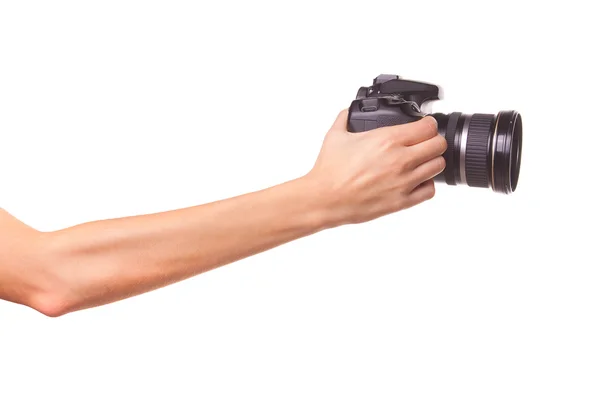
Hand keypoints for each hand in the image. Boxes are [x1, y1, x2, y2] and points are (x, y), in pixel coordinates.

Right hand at [306, 109, 446, 225]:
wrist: (325, 198)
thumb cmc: (330, 171)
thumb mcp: (335, 135)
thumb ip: (345, 118)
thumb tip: (347, 112)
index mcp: (387, 140)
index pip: (428, 126)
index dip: (428, 124)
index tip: (423, 126)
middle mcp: (400, 159)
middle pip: (438, 145)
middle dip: (433, 141)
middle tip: (424, 143)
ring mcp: (404, 181)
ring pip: (437, 166)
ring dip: (431, 161)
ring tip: (420, 162)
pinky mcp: (402, 201)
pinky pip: (429, 190)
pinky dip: (426, 184)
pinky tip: (415, 181)